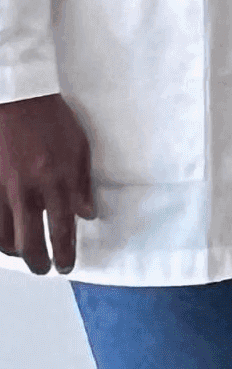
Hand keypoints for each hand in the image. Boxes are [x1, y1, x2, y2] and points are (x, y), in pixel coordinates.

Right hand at [0, 93, 93, 274]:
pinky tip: (2, 238)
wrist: (16, 100)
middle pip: (30, 242)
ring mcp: (2, 189)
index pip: (63, 230)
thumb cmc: (51, 120)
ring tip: (23, 254)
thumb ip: (82, 184)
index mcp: (57, 182)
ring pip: (4, 237)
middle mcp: (28, 191)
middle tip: (45, 268)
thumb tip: (86, 214)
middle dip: (39, 262)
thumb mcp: (80, 148)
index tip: (66, 265)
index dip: (64, 253)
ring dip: (15, 252)